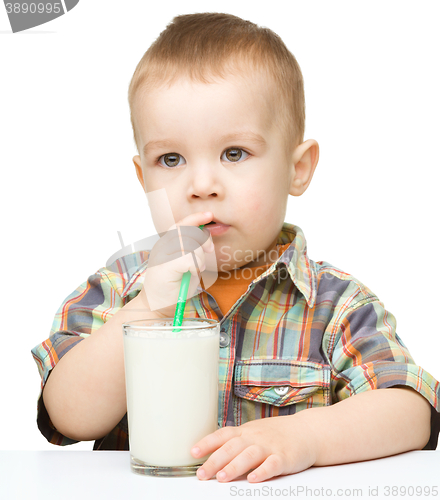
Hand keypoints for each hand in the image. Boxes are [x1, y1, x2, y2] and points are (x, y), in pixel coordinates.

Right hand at [140, 212, 214, 316]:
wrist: (157, 307)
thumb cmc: (173, 287)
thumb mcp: (185, 264)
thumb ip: (192, 248)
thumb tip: (207, 233)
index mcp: (166, 244)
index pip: (181, 224)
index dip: (195, 218)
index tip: (209, 215)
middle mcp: (162, 247)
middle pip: (189, 232)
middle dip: (203, 240)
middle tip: (209, 251)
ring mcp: (161, 256)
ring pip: (191, 245)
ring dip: (200, 257)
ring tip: (197, 269)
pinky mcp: (164, 267)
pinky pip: (188, 259)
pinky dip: (195, 266)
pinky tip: (192, 274)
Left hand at [190, 414, 318, 482]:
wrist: (306, 431)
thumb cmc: (277, 434)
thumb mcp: (253, 432)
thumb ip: (235, 442)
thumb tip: (210, 453)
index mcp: (245, 432)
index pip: (222, 435)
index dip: (207, 443)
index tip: (192, 452)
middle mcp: (255, 437)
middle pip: (232, 447)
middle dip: (215, 461)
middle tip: (202, 474)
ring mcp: (269, 446)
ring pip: (249, 455)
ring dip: (234, 466)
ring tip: (222, 478)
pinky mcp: (284, 457)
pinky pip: (272, 464)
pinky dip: (262, 471)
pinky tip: (254, 479)